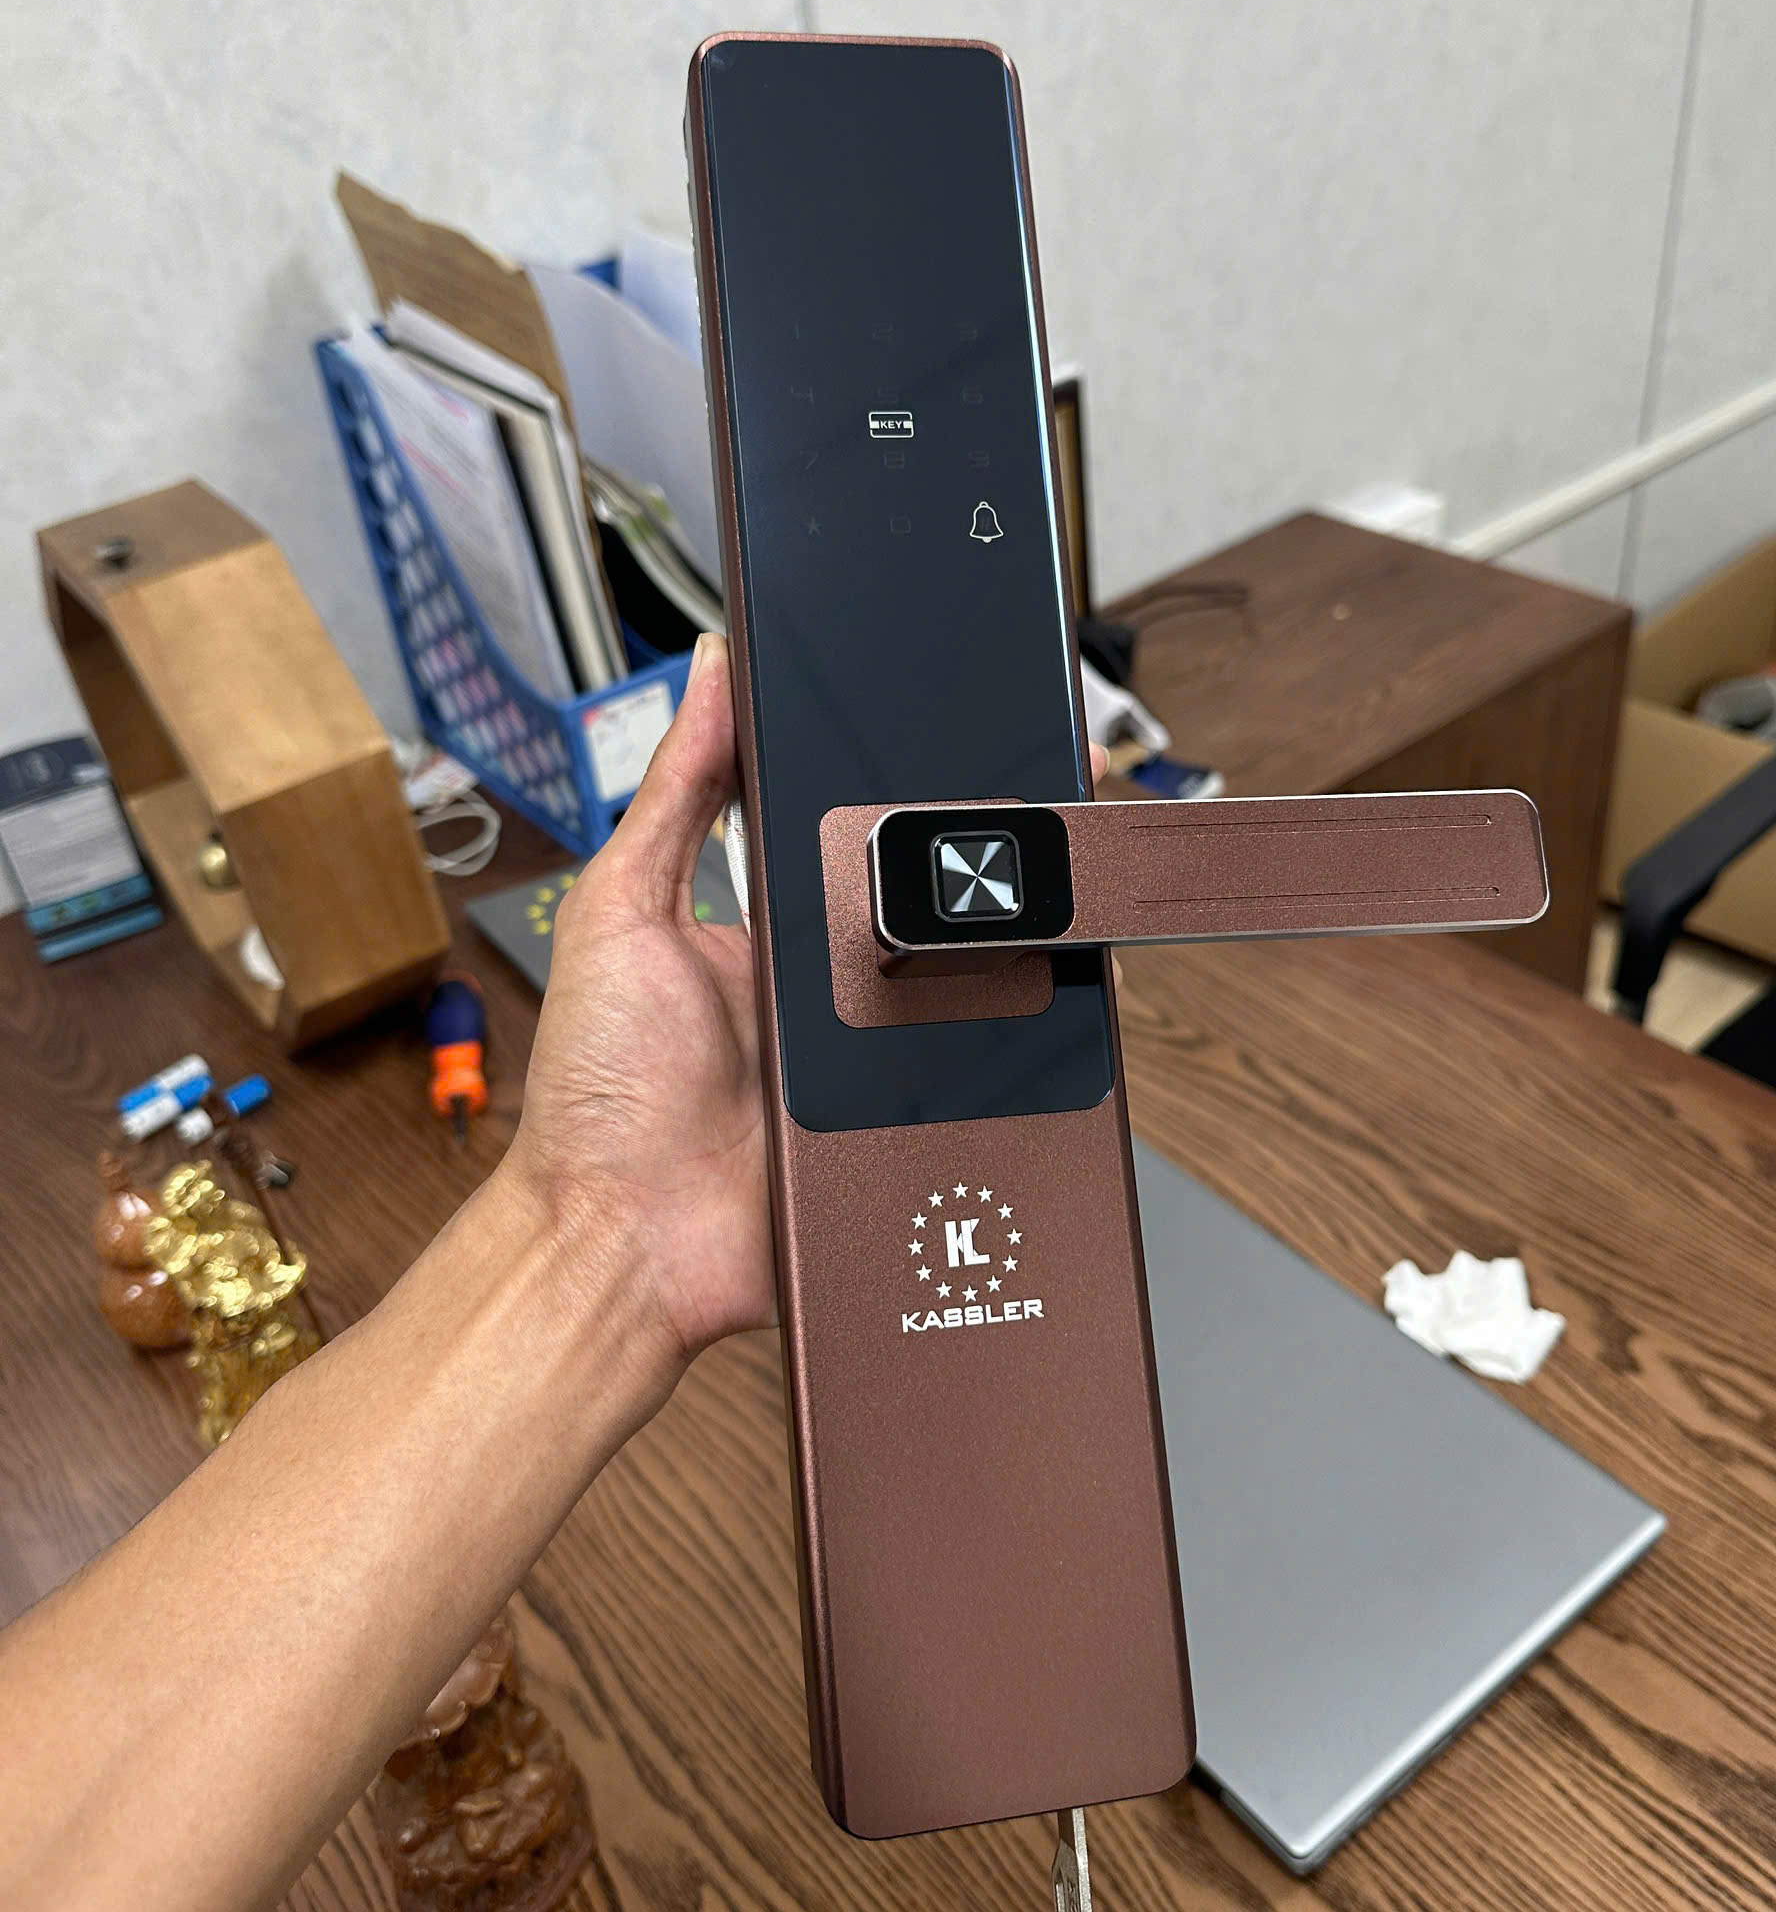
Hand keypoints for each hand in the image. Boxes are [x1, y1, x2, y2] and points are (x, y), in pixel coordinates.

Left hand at [504, 635, 1109, 1408]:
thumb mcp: (621, 909)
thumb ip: (675, 793)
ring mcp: (878, 1062)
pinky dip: (1013, 1048)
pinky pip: (984, 1079)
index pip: (857, 842)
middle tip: (1032, 805)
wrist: (622, 1241)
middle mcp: (833, 993)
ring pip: (979, 988)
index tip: (959, 731)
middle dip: (987, 863)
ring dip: (1004, 949)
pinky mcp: (910, 1128)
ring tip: (1042, 888)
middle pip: (938, 910)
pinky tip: (1036, 994)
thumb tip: (710, 670)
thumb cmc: (598, 1094)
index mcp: (770, 932)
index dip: (908, 794)